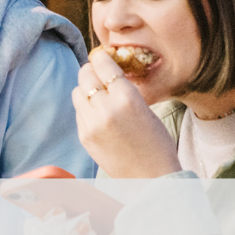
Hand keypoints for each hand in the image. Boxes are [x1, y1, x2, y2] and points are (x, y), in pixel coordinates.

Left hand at [71, 49, 180, 178]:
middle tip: (97, 71)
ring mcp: (91, 124)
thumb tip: (106, 72)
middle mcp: (105, 109)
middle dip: (91, 70)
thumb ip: (124, 90)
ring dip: (85, 88)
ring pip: (77, 91)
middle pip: (85, 75)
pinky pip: (79, 112)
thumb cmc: (157, 143)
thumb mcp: (146, 108)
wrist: (152, 179)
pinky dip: (85, 107)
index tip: (102, 56)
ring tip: (97, 93)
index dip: (101, 57)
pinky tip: (98, 112)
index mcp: (126, 98)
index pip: (103, 65)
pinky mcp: (84, 137)